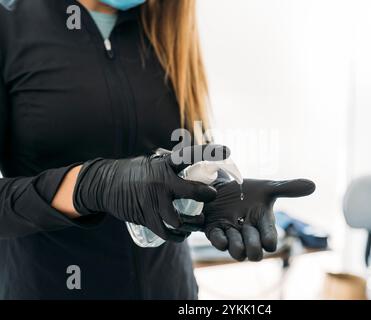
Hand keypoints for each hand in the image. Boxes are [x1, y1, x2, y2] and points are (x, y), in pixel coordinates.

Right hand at [73, 145, 229, 241]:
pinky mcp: (145, 217)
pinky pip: (166, 232)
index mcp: (164, 165)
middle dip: (205, 195)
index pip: (189, 156)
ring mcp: (152, 202)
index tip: (227, 151)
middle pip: (191, 192)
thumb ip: (173, 163)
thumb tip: (196, 160)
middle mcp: (160, 183)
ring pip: (179, 219)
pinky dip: (178, 236)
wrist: (106, 183)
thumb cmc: (136, 170)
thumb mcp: (154, 161)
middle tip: (211, 196)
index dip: (209, 153)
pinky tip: (184, 233)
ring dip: (194, 223)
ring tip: (199, 222)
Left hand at [203, 179, 314, 260]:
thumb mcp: (267, 188)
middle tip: (250, 234)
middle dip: (253, 246)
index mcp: (263, 224)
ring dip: (236, 247)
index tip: (269, 241)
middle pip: (254, 250)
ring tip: (234, 234)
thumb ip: (288, 188)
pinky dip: (219, 241)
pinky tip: (222, 237)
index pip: (270, 238)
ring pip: (236, 251)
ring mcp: (231, 234)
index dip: (269, 240)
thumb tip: (312, 185)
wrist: (221, 185)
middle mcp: (248, 233)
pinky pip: (217, 241)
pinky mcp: (214, 231)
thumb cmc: (246, 191)